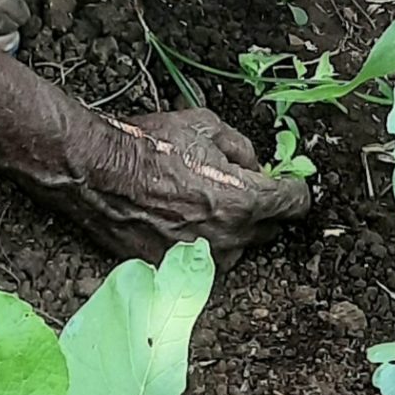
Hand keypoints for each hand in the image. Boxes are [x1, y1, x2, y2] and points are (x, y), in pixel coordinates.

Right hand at [40, 105, 309, 263]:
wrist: (98, 172)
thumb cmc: (151, 144)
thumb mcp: (206, 125)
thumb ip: (242, 147)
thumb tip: (254, 165)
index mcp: (244, 201)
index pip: (295, 204)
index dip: (294, 187)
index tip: (286, 181)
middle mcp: (229, 237)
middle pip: (270, 230)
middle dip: (263, 209)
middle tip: (240, 186)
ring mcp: (201, 259)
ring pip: (237, 247)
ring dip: (232, 228)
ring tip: (202, 201)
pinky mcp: (176, 269)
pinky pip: (204, 258)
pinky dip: (202, 241)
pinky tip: (180, 217)